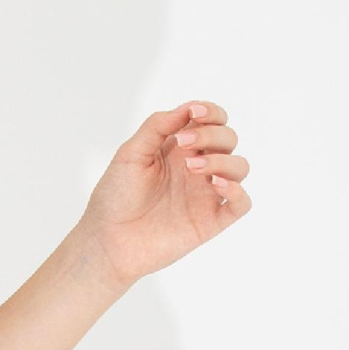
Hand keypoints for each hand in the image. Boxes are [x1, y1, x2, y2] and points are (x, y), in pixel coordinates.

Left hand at [78, 101, 252, 286]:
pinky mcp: (210, 221)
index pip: (212, 121)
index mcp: (180, 150)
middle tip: (184, 143)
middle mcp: (197, 169)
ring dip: (223, 160)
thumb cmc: (115, 197)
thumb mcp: (130, 153)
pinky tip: (217, 185)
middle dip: (212, 134)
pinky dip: (237, 191)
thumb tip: (188, 108)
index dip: (211, 112)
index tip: (194, 113)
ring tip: (193, 167)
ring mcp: (205, 195)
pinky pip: (241, 203)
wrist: (107, 241)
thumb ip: (158, 126)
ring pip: (239, 167)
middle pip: (228, 140)